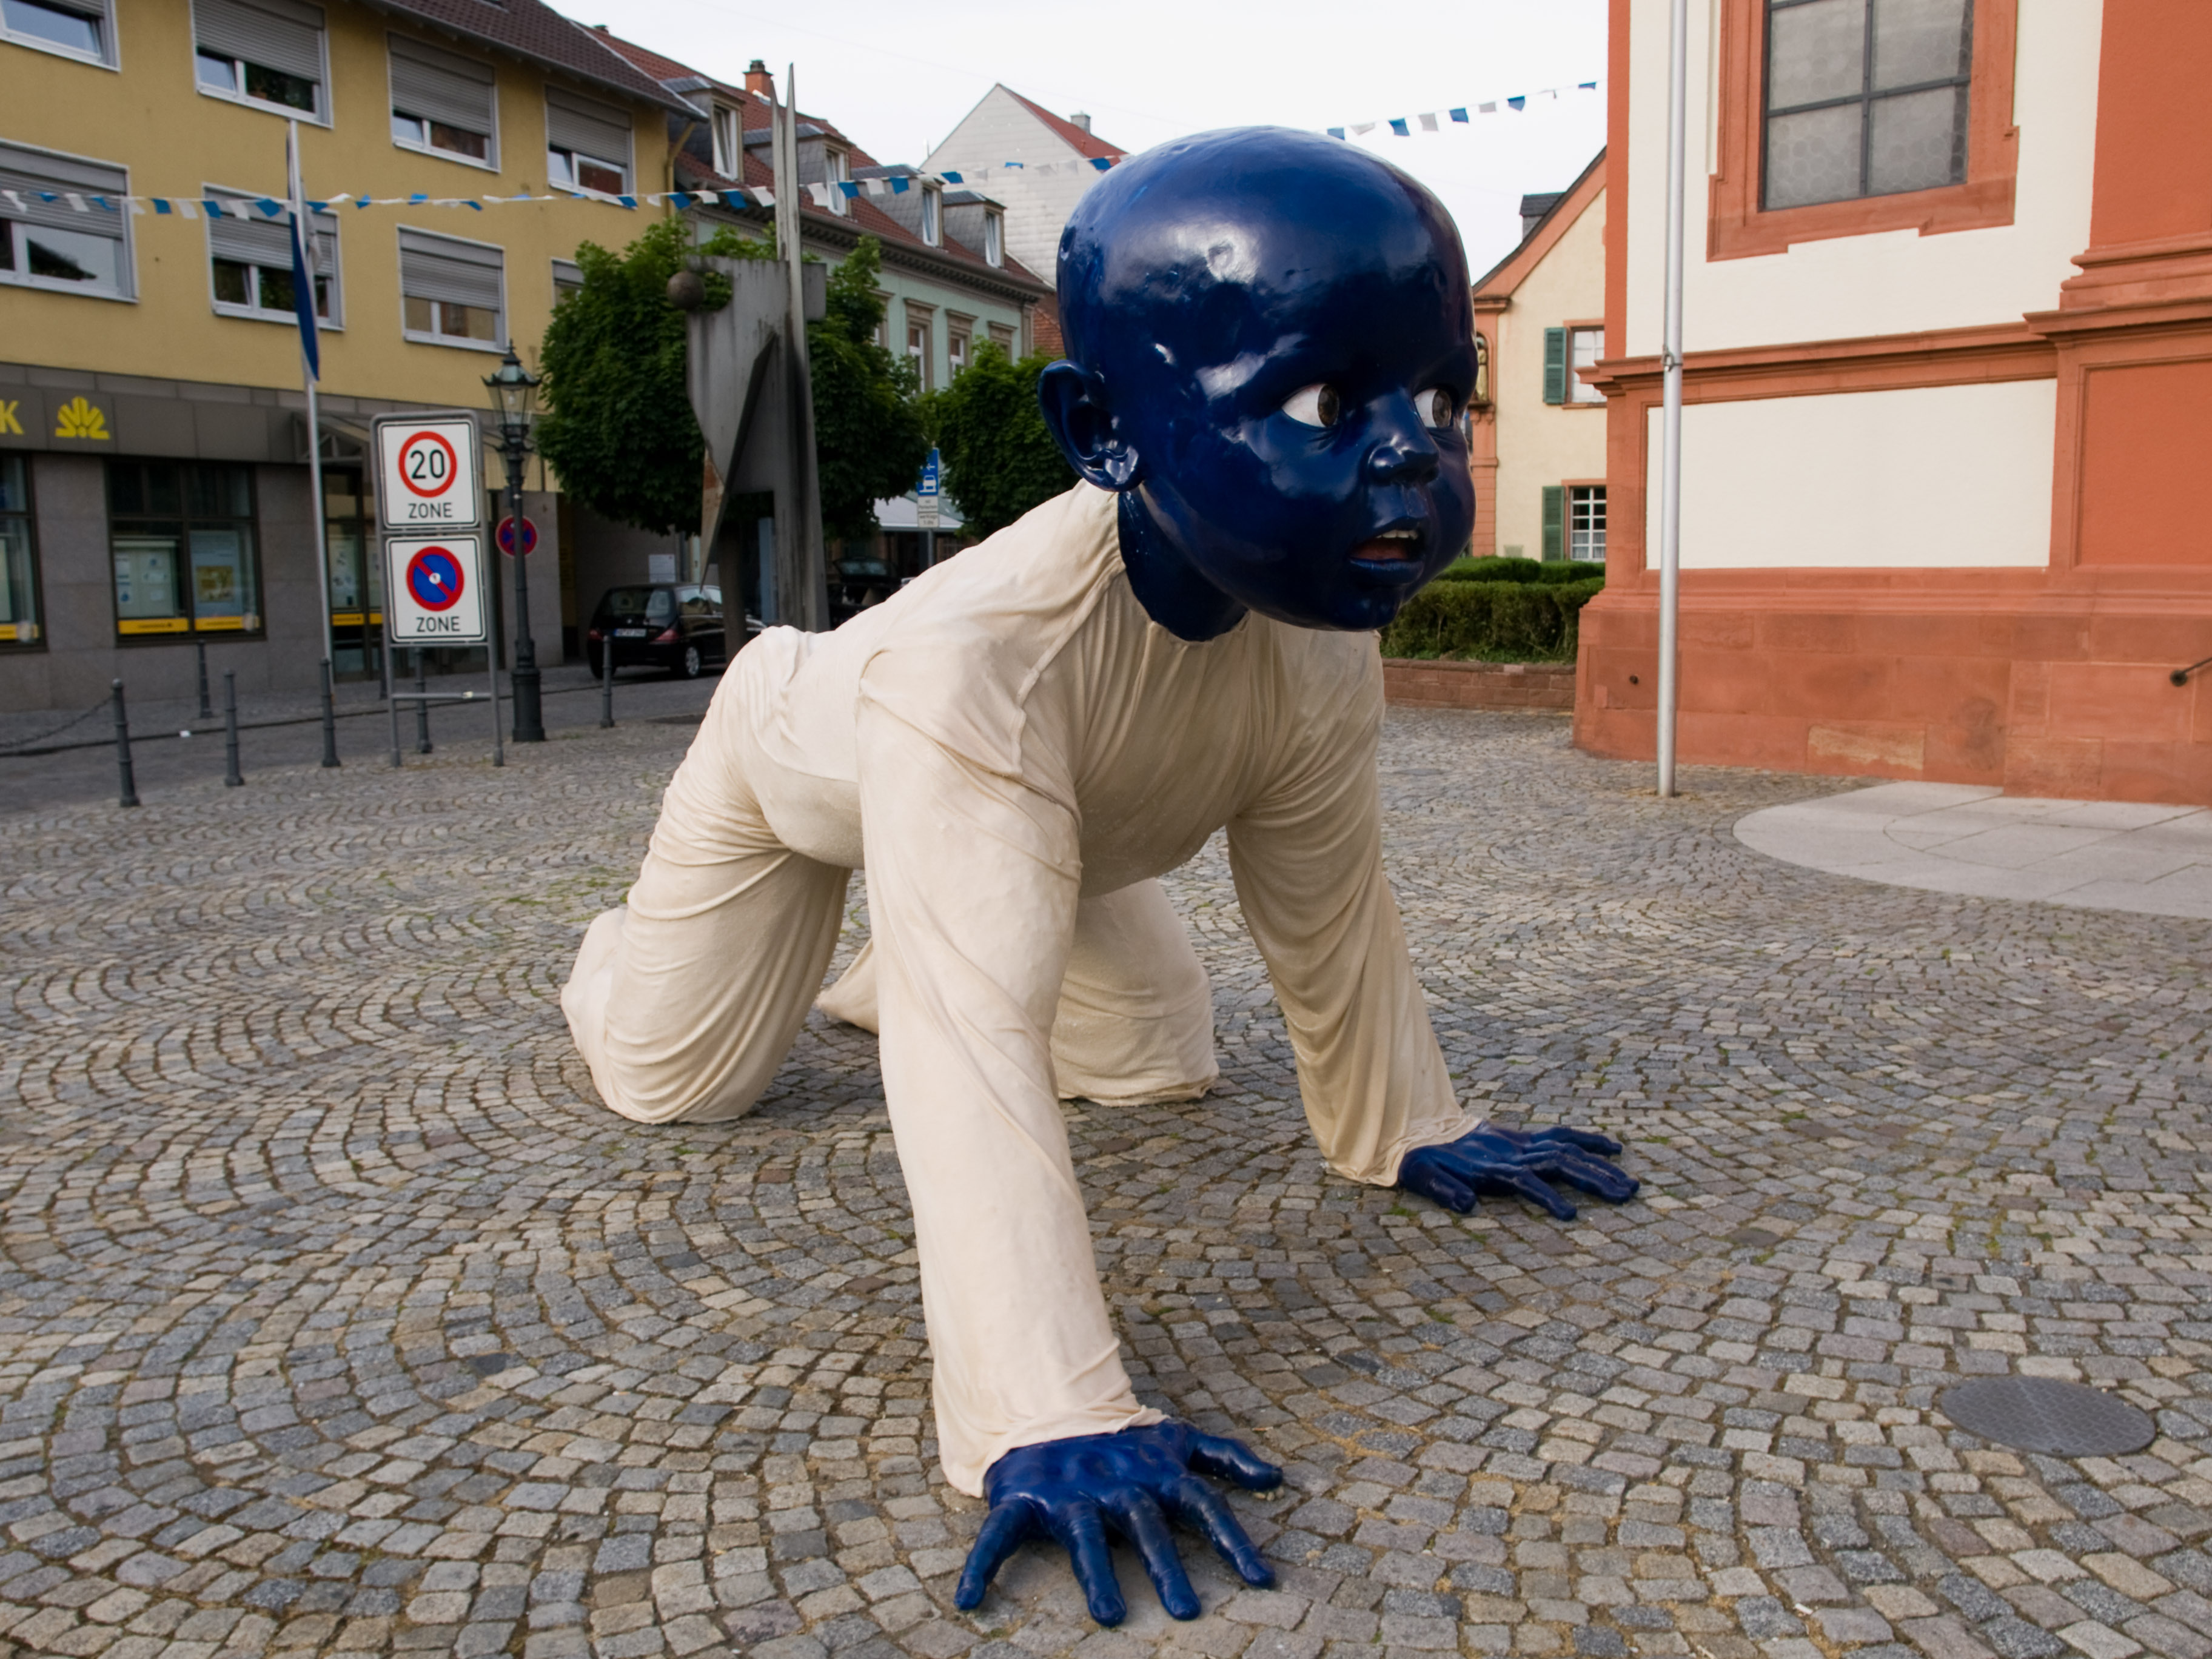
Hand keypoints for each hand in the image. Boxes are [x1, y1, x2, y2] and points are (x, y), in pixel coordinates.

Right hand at [954, 1420, 1280, 1625]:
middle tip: (1187, 1610)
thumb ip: (1224, 1458)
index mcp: (1153, 1477)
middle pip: (1146, 1528)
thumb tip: (1277, 1478)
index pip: (1202, 1507)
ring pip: (1084, 1539)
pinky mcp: (1023, 1501)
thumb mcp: (1176, 1441)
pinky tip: (969, 1600)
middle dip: (1167, 1567)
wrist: (1048, 1408)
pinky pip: (997, 1537)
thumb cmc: (1120, 1442)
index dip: (1233, 1541)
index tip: (1262, 1581)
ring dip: (1097, 1576)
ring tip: (1111, 1616)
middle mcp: (1115, 1488)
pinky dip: (980, 1566)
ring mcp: (1068, 1496)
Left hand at [1398, 1124, 1637, 1218]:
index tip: (1571, 1215)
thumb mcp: (1424, 1177)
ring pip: (1567, 1150)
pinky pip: (1561, 1136)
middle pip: (1558, 1162)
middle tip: (1626, 1195)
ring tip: (1630, 1183)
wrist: (1416, 1129)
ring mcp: (1519, 1143)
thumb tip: (1466, 1205)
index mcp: (1489, 1166)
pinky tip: (1613, 1149)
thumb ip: (1444, 1190)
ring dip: (1599, 1165)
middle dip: (1593, 1178)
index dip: (1547, 1197)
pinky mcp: (1523, 1139)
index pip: (1525, 1180)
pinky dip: (1587, 1141)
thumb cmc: (1421, 1161)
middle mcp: (1510, 1152)